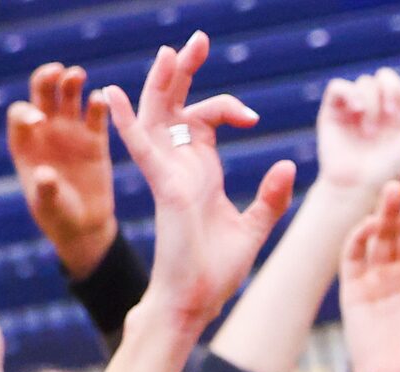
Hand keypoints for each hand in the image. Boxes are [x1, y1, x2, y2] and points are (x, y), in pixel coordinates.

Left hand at [7, 63, 119, 280]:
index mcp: (26, 144)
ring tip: (76, 75)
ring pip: (68, 97)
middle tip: (56, 72)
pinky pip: (96, 115)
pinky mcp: (95, 139)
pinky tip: (100, 99)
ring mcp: (71, 132)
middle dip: (46, 79)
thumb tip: (45, 174)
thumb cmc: (59, 217)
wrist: (85, 227)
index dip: (26, 112)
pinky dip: (98, 104)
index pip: (20, 115)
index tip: (39, 121)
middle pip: (42, 94)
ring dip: (71, 82)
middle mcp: (46, 132)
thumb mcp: (48, 207)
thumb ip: (45, 190)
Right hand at [108, 35, 299, 326]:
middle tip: (198, 39)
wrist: (197, 303)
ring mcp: (169, 175)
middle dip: (186, 72)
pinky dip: (126, 122)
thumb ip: (270, 197)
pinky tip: (111, 95)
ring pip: (157, 118)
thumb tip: (288, 164)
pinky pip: (140, 149)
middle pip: (177, 106)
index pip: (206, 118)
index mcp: (200, 171)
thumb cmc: (216, 271)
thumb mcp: (253, 227)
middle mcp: (181, 167)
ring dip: (162, 84)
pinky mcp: (164, 189)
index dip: (228, 106)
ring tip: (170, 52)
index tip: (253, 116)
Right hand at [313, 46, 399, 201]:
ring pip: (366, 82)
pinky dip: (349, 94)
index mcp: (399, 116)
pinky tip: (356, 111)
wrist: (354, 188)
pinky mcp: (333, 110)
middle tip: (391, 114)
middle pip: (386, 77)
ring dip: (371, 102)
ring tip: (368, 131)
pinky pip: (340, 86)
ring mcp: (355, 108)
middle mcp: (378, 108)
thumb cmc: (385, 175)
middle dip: (391, 89)